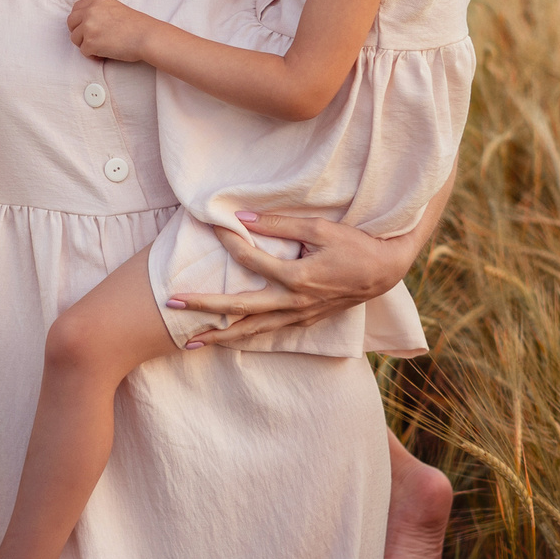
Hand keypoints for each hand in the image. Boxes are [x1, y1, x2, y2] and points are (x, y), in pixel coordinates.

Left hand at [67, 0, 156, 64]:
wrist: (146, 37)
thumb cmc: (136, 26)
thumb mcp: (115, 8)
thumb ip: (99, 11)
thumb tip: (85, 22)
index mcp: (97, 2)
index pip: (76, 8)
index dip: (79, 20)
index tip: (86, 27)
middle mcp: (90, 12)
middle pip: (71, 23)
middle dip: (78, 32)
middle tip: (91, 39)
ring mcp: (89, 27)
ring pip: (75, 38)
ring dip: (86, 44)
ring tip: (101, 47)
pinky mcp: (90, 43)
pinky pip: (84, 52)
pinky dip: (93, 56)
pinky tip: (105, 54)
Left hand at [172, 210, 423, 346]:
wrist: (387, 271)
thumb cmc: (356, 245)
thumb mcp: (321, 228)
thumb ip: (279, 224)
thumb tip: (242, 216)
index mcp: (298, 277)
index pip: (252, 260)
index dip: (230, 242)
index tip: (213, 228)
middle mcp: (295, 302)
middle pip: (241, 308)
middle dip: (205, 308)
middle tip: (172, 305)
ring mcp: (299, 315)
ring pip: (252, 330)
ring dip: (220, 335)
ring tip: (190, 342)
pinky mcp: (304, 320)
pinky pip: (268, 332)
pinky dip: (244, 337)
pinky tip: (226, 339)